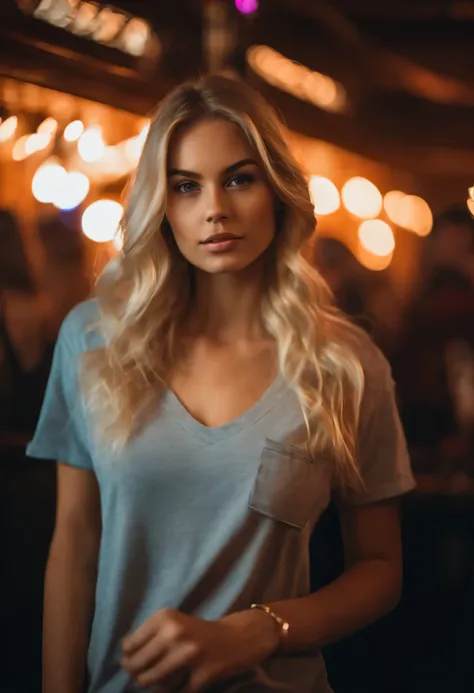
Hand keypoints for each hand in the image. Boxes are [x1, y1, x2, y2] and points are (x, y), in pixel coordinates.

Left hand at [121, 607, 278, 691]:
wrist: (237, 638)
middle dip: (137, 675)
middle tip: (144, 675)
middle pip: (137, 667)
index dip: (128, 658)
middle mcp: (175, 633)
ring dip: (152, 686)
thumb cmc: (198, 632)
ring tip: (160, 680)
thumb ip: (148, 635)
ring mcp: (189, 656)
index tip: (134, 661)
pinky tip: (179, 684)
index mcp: (165, 617)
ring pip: (152, 682)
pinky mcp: (201, 676)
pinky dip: (172, 691)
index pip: (129, 646)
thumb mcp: (173, 623)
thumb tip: (124, 654)